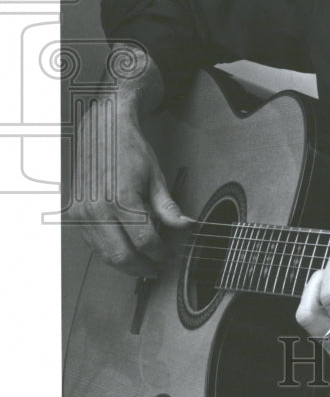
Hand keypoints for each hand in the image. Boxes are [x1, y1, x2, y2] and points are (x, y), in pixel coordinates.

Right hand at [70, 98, 190, 275]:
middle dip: (144, 266)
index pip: (144, 241)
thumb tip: (186, 227)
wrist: (102, 129)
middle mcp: (97, 209)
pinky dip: (112, 252)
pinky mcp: (76, 214)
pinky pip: (94, 245)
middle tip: (160, 265)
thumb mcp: (155, 177)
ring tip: (146, 262)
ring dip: (128, 265)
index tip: (172, 254)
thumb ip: (168, 208)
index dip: (161, 252)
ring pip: (106, 255)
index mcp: (120, 199)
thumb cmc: (128, 149)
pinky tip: (127, 250)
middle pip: (122, 256)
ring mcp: (83, 213)